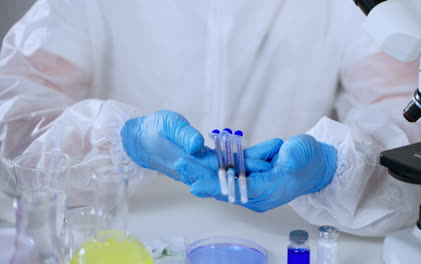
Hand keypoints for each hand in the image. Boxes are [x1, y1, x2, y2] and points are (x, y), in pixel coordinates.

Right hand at [121, 110, 275, 183]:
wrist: (142, 137)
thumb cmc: (153, 129)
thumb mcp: (168, 126)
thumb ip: (183, 135)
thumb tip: (198, 145)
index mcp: (190, 163)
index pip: (219, 169)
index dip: (241, 168)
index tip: (260, 166)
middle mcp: (198, 169)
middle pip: (228, 172)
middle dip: (251, 169)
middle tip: (275, 163)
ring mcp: (201, 166)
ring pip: (228, 168)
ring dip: (249, 165)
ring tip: (271, 158)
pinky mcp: (203, 160)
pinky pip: (224, 162)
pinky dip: (240, 159)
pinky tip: (255, 156)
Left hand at [180, 134, 336, 211]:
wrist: (315, 166)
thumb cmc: (309, 159)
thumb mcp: (303, 153)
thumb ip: (293, 156)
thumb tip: (282, 158)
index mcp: (269, 190)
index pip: (237, 189)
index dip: (216, 185)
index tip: (195, 183)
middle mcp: (257, 194)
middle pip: (225, 187)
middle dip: (202, 178)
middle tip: (181, 168)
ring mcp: (253, 189)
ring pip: (223, 182)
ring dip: (202, 174)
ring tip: (181, 165)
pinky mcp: (250, 181)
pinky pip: (229, 177)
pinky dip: (213, 171)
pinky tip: (196, 165)